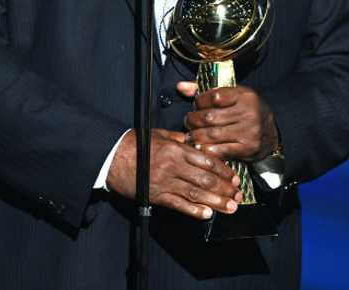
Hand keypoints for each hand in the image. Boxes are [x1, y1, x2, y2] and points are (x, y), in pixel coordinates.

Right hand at [106, 128, 241, 219]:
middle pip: (205, 179)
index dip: (223, 170)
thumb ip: (177, 139)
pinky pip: (178, 204)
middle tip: (237, 195)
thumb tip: (193, 141)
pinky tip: (207, 214)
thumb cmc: (133, 144)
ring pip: (195, 193)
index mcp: (175, 149)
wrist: (111, 156)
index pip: (206, 160)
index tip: (234, 177)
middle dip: (224, 188)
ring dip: (215, 201)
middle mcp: (173, 166)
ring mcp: (165, 182)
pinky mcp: (156, 195)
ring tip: (229, 207)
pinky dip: (194, 210)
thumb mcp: (158, 134)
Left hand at [177, 82, 279, 161]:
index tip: (196, 105)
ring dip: (196, 136)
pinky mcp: (247, 149)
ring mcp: (249, 132)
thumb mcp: (233, 96)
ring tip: (190, 135)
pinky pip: (220, 151)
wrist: (272, 133)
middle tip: (188, 121)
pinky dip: (206, 149)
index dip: (200, 101)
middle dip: (193, 120)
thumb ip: (206, 91)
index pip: (214, 96)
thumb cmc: (247, 111)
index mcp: (245, 96)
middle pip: (210, 117)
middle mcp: (248, 113)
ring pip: (212, 134)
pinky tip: (200, 147)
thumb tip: (180, 86)